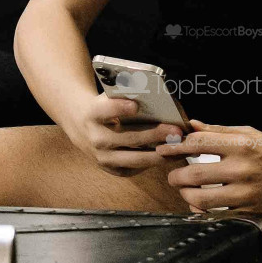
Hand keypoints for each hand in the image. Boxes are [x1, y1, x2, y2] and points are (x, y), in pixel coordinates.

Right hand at [67, 94, 189, 177]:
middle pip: (127, 138)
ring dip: (160, 154)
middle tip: (176, 131)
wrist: (81, 126)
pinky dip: (154, 163)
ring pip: (134, 159)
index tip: (136, 105)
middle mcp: (96, 139)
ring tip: (180, 147)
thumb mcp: (108, 96)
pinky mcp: (111, 169)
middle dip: (154, 135)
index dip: (119, 108)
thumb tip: (154, 93)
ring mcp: (102, 157)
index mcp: (93, 114)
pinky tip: (171, 156)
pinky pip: (135, 169)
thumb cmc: (104, 106)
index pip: (105, 111)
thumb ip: (125, 94)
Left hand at [155, 118, 261, 220]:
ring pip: (201, 199)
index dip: (176, 146)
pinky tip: (199, 204)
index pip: (198, 143)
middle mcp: (242, 170)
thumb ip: (220, 130)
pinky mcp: (248, 212)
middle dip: (176, 175)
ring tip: (184, 189)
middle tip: (173, 175)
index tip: (164, 150)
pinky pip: (215, 215)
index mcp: (241, 145)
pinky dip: (202, 211)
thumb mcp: (250, 133)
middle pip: (194, 175)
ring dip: (186, 194)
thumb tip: (192, 125)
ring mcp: (245, 194)